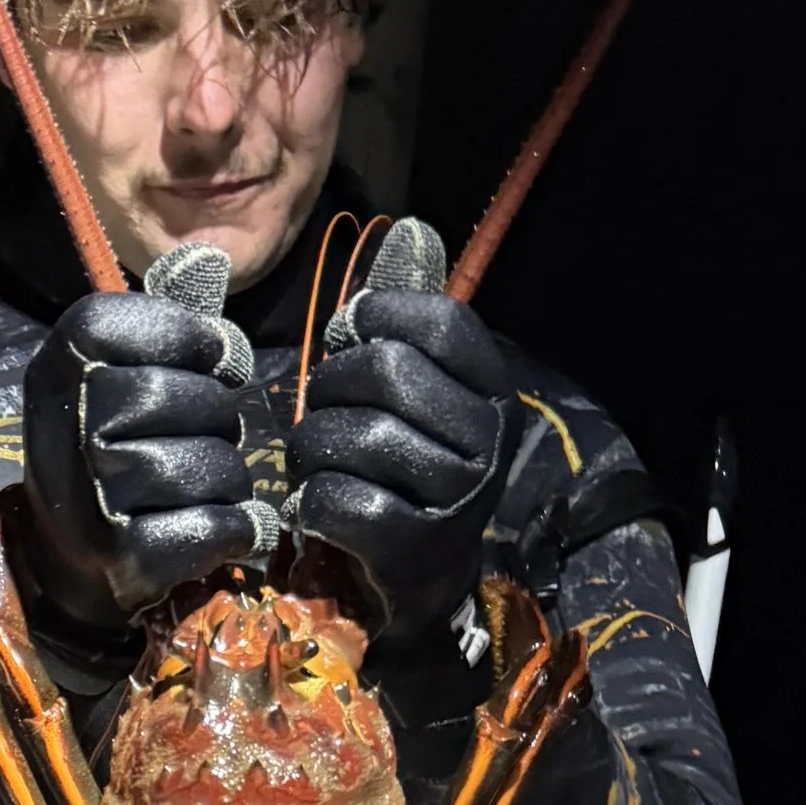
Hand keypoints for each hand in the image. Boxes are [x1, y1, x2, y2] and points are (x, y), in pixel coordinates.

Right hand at [15, 246, 260, 639]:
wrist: (67, 561)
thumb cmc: (112, 450)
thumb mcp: (116, 375)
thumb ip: (166, 323)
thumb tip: (208, 260)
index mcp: (59, 367)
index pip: (130, 324)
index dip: (191, 339)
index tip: (215, 362)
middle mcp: (65, 426)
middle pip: (178, 397)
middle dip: (216, 418)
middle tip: (207, 434)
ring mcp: (92, 497)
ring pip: (207, 466)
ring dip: (226, 477)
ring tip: (206, 485)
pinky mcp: (124, 556)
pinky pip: (216, 524)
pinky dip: (235, 527)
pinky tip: (223, 527)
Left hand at [289, 219, 513, 639]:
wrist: (425, 576)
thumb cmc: (409, 463)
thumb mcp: (423, 386)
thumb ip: (410, 317)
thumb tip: (410, 228)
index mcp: (493, 389)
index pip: (438, 321)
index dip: (377, 317)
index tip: (351, 337)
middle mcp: (486, 441)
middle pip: (386, 372)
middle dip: (330, 384)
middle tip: (320, 404)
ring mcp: (453, 498)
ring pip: (355, 436)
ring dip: (313, 444)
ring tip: (315, 456)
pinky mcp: (411, 548)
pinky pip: (338, 499)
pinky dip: (312, 499)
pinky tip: (319, 501)